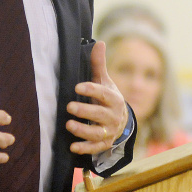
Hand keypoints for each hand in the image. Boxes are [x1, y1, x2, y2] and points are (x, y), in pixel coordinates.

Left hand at [67, 40, 128, 154]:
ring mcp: (109, 131)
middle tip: (69, 107)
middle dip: (85, 111)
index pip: (104, 94)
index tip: (77, 87)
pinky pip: (95, 148)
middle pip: (100, 114)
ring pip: (97, 133)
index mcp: (114, 99)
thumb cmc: (108, 99)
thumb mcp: (105, 82)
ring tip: (69, 125)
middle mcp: (113, 116)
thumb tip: (99, 42)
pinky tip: (73, 146)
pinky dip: (85, 148)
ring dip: (83, 130)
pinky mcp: (104, 144)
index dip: (91, 90)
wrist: (122, 122)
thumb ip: (99, 65)